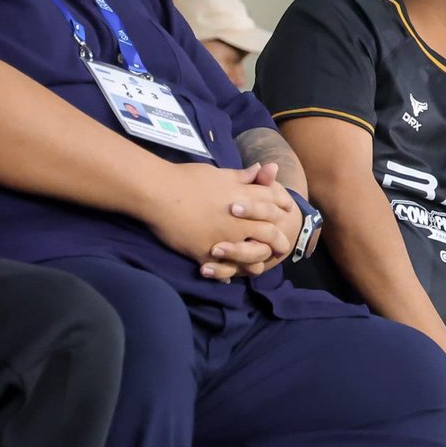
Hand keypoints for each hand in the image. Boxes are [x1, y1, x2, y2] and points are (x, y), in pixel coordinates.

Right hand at [141, 162, 284, 280]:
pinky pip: (222, 268)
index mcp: (244, 197)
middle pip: (271, 233)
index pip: (274, 203)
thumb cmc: (188, 179)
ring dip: (257, 263)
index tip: (286, 214)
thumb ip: (243, 177)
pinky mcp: (206, 253)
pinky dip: (226, 274)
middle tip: (282, 247)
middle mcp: (239, 220)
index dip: (283, 209)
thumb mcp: (220, 174)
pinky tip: (228, 278)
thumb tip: (263, 169)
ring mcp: (224, 239)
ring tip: (258, 267)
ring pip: (252, 256)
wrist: (158, 193)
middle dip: (279, 241)